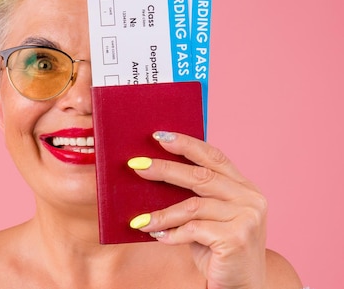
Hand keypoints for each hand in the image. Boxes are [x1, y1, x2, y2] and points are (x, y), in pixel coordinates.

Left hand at [130, 131, 267, 288]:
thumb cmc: (217, 251)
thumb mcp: (208, 218)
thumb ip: (194, 197)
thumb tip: (152, 174)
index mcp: (244, 187)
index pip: (214, 156)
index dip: (186, 144)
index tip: (159, 136)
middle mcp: (250, 198)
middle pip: (200, 176)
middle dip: (164, 169)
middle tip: (136, 166)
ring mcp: (248, 217)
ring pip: (193, 205)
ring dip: (161, 213)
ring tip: (140, 219)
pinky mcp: (238, 238)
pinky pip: (194, 229)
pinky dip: (172, 234)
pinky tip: (159, 237)